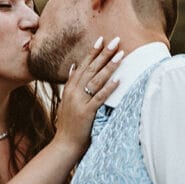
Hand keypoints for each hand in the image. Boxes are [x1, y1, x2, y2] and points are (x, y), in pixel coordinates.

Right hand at [52, 36, 122, 153]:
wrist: (64, 144)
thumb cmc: (69, 123)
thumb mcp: (66, 100)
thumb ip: (71, 83)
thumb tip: (75, 66)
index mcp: (70, 88)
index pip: (83, 65)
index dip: (92, 52)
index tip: (101, 39)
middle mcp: (74, 92)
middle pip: (91, 68)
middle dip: (104, 53)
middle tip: (115, 40)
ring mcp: (80, 102)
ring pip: (96, 80)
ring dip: (109, 66)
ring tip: (120, 54)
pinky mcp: (87, 112)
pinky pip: (100, 97)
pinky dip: (109, 88)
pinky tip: (119, 79)